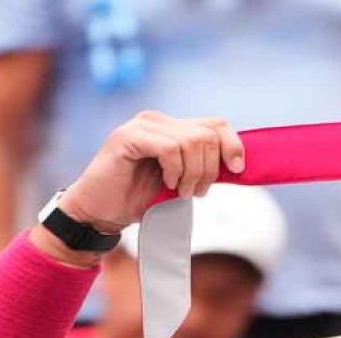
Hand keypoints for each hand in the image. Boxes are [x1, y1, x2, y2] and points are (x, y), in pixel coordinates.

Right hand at [59, 111, 244, 233]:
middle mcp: (157, 120)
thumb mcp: (182, 182)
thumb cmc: (140, 199)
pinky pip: (170, 148)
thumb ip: (204, 167)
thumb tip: (239, 165)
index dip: (233, 145)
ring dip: (193, 173)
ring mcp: (141, 126)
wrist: (102, 213)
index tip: (237, 169)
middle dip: (209, 169)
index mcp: (172, 128)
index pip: (216, 124)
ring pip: (192, 141)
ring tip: (180, 192)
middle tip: (195, 192)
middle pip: (208, 134)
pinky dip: (175, 170)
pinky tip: (168, 184)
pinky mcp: (127, 137)